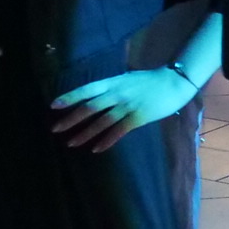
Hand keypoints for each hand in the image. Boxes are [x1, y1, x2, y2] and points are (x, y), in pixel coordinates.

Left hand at [49, 67, 199, 151]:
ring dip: (85, 133)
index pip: (86, 89)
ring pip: (101, 121)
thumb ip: (112, 87)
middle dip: (71, 119)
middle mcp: (117, 92)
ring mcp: (127, 105)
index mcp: (113, 82)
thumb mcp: (126, 79)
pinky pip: (119, 131)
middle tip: (55, 129)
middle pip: (90, 106)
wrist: (174, 82)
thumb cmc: (150, 81)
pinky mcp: (138, 117)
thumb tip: (96, 96)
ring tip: (71, 143)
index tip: (54, 105)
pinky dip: (106, 141)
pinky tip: (96, 149)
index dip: (70, 97)